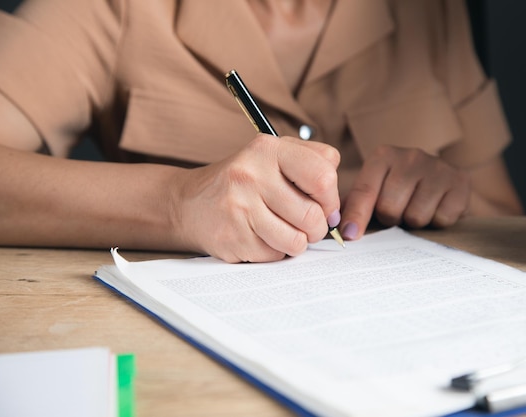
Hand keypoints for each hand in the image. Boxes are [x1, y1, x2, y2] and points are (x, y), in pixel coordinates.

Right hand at [170, 134, 340, 262]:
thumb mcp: (273, 155)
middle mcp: (251, 175)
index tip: (325, 206)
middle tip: (308, 225)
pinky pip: (275, 255)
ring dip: (298, 242)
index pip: (323, 176)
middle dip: (317, 227)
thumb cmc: (243, 181)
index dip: (332, 198)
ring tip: (284, 230)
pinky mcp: (232, 238)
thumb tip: (336, 207)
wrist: (188, 203)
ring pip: (297, 240)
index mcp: (267, 149)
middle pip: (313, 215)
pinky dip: (275, 251)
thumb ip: (313, 163)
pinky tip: (261, 237)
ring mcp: (239, 208)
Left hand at [340, 146, 469, 239]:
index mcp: (383, 156)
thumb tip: (340, 230)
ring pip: (416, 216)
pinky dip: (437, 222)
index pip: (365, 191)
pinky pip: (442, 219)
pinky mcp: (461, 182)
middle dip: (390, 219)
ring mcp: (438, 167)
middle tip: (396, 214)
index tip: (350, 236)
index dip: (356, 216)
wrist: (443, 181)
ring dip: (413, 223)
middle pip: (389, 208)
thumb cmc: (399, 191)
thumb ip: (354, 206)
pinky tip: (436, 209)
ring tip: (416, 210)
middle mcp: (410, 156)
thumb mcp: (374, 191)